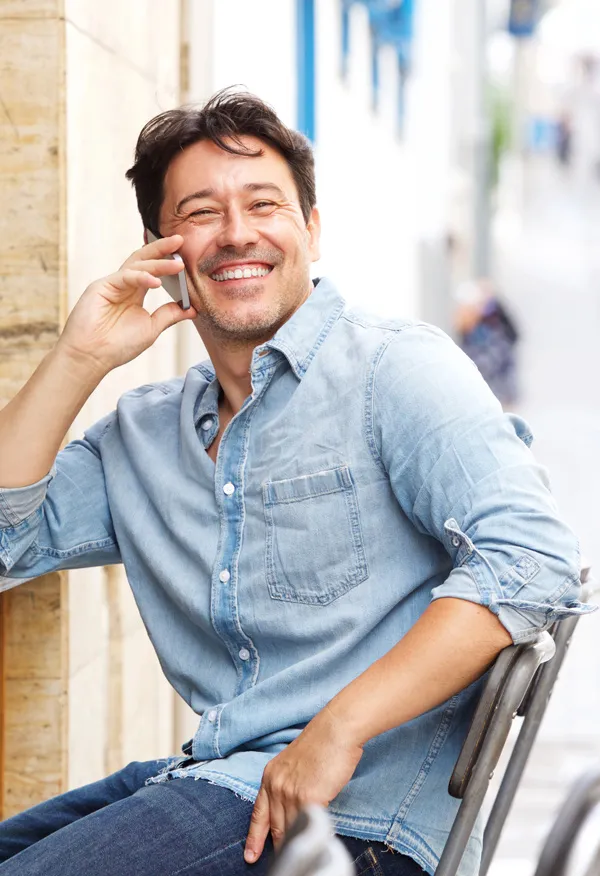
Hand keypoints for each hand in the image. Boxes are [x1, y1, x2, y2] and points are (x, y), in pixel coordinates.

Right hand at [56, 234, 196, 374]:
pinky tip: (156, 282)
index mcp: (134, 293)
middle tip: (180, 240)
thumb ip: (169, 315)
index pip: (153, 271)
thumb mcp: (152, 328)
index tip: (186, 257)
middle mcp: (123, 285)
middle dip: (162, 249)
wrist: (92, 357)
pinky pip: (124, 277)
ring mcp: (111, 284)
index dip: (168, 262)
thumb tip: (192, 309)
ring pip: (137, 265)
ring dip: (158, 263)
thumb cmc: (117, 346)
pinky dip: (141, 277)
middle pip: (144, 259)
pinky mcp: (101, 287)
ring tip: (178, 264)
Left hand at [244, 706, 362, 863]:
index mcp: (270, 776)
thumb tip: (292, 810)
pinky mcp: (308, 799)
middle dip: (279, 845)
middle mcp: (276, 786)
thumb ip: (288, 786)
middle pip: (275, 828)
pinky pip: (310, 825)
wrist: (335, 730)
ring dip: (299, 841)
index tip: (250, 856)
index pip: (258, 814)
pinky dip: (314, 832)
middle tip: (284, 858)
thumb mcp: (294, 764)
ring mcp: (291, 793)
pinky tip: (319, 835)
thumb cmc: (321, 744)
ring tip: (305, 847)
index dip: (254, 837)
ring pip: (292, 830)